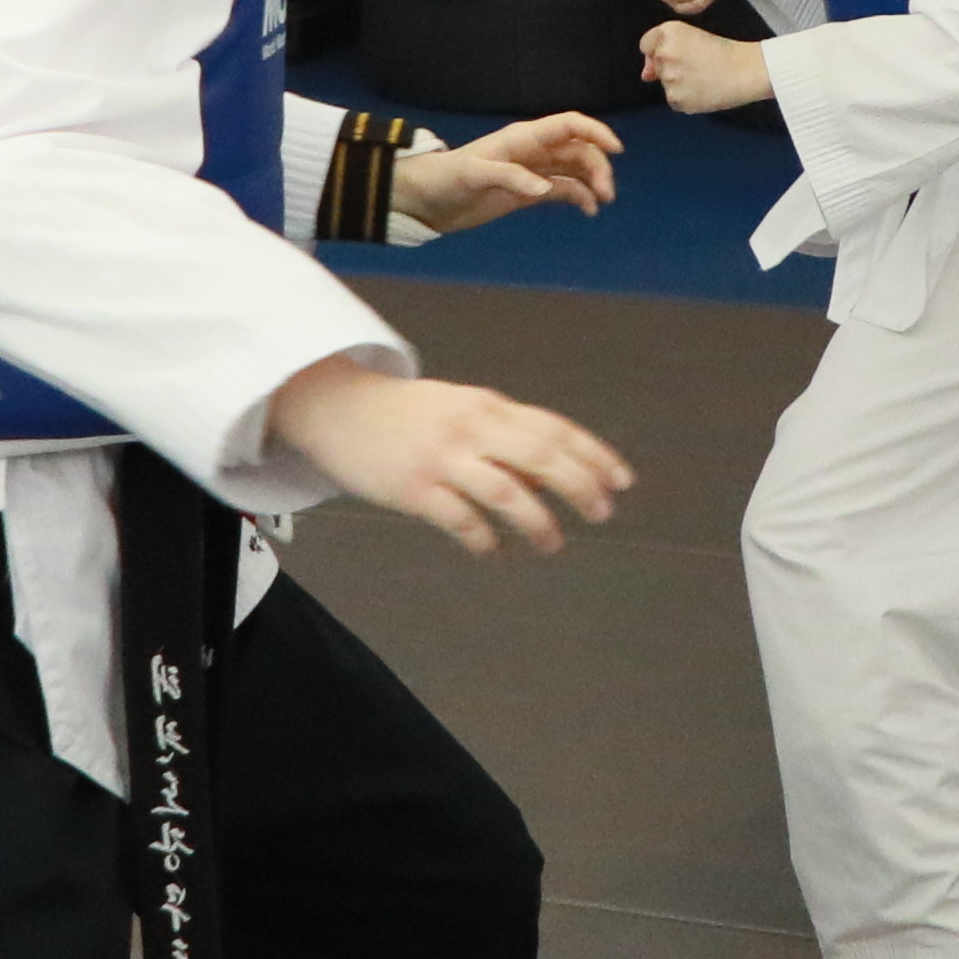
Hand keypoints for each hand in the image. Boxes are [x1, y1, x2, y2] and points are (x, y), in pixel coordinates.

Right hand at [268, 360, 630, 557]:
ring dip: (539, 522)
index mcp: (488, 406)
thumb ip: (503, 435)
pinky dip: (485, 541)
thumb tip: (549, 477)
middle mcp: (471, 428)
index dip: (594, 455)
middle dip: (580, 487)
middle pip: (542, 457)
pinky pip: (462, 521)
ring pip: (508, 493)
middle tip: (603, 514)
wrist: (335, 407)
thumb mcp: (459, 409)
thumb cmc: (406, 415)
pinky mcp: (414, 489)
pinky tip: (495, 553)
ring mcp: (442, 458)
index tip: (622, 482)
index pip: (555, 429)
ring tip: (553, 544)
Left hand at [395, 111, 620, 232]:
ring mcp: (532, 171)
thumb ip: (510, 179)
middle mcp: (533, 151)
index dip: (595, 132)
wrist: (427, 200)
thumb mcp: (474, 175)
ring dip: (592, 182)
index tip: (617, 150)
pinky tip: (589, 210)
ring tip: (602, 202)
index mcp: (522, 138)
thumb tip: (545, 190)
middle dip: (597, 167)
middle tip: (607, 194)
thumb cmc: (446, 179)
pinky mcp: (528, 192)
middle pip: (578, 150)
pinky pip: (563, 189)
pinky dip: (579, 197)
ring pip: (574, 169)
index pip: (568, 126)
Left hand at [639, 21, 777, 117]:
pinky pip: (674, 100)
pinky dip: (686, 98)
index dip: (660, 50)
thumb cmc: (724, 53)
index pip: (646, 44)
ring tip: (703, 77)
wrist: (745, 71)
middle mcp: (664, 53)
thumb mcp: (693, 38)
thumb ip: (662, 52)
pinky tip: (703, 90)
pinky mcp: (676, 98)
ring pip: (666, 83)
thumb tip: (646, 75)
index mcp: (669, 32)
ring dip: (679, 83)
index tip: (679, 53)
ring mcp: (669, 78)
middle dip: (672, 67)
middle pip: (657, 65)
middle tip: (698, 65)